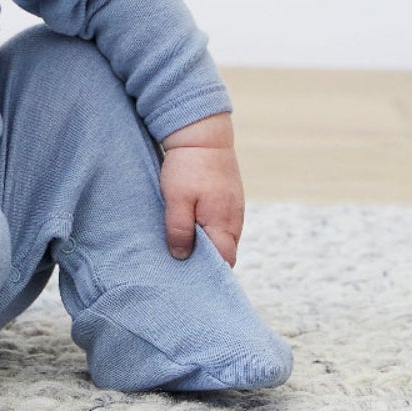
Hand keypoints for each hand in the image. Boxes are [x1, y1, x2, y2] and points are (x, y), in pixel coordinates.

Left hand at [159, 113, 244, 266]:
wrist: (202, 133)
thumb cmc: (188, 166)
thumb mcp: (176, 200)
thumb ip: (180, 231)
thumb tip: (182, 258)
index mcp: (224, 224)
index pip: (224, 262)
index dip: (209, 273)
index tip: (189, 278)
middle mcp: (234, 220)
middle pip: (225, 252)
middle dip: (207, 261)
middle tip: (181, 264)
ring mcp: (234, 208)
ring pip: (222, 237)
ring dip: (206, 243)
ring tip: (183, 246)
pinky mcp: (228, 198)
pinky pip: (220, 222)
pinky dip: (208, 228)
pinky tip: (190, 225)